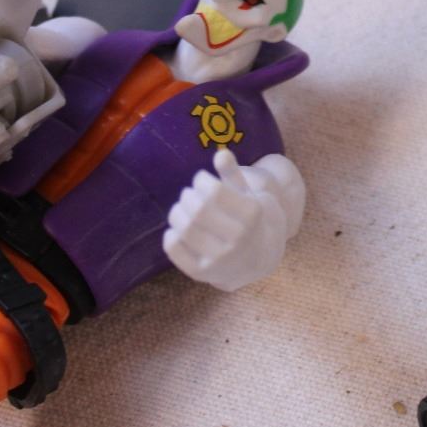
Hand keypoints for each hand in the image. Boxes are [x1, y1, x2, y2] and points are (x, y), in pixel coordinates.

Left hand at [164, 151, 304, 291]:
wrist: (255, 259)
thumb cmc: (247, 218)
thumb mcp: (246, 194)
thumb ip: (233, 174)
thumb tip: (221, 154)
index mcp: (252, 216)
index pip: (215, 191)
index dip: (201, 180)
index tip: (200, 179)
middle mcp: (238, 240)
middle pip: (199, 210)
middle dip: (188, 195)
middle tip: (188, 194)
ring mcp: (220, 259)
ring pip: (184, 229)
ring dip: (177, 212)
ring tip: (181, 208)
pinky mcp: (201, 273)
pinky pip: (174, 249)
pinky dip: (170, 235)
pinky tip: (177, 228)